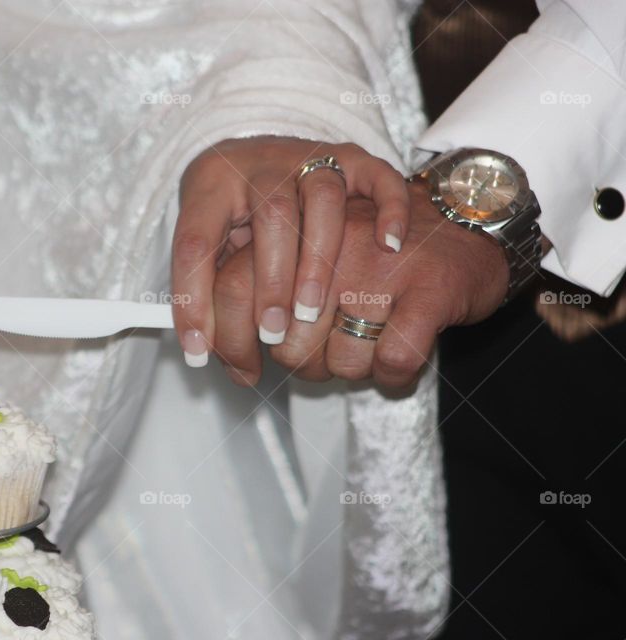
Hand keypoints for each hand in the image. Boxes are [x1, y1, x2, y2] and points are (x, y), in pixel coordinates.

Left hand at [171, 136, 409, 368]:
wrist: (264, 153)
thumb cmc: (232, 212)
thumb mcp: (208, 242)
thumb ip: (205, 289)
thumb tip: (202, 352)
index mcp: (211, 184)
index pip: (195, 242)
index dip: (194, 301)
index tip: (199, 352)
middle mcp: (261, 165)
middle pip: (270, 217)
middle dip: (270, 283)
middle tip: (272, 334)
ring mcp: (310, 157)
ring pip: (323, 197)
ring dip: (318, 259)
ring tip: (311, 312)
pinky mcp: (352, 157)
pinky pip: (379, 176)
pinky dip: (390, 209)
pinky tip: (387, 246)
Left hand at [212, 182, 509, 387]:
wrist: (469, 228)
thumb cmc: (378, 257)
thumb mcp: (315, 259)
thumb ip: (266, 295)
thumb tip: (231, 363)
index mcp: (297, 230)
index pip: (232, 287)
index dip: (230, 341)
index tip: (242, 370)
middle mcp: (333, 242)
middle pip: (285, 341)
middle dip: (304, 365)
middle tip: (328, 352)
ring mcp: (381, 266)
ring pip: (340, 360)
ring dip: (353, 371)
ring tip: (370, 345)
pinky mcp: (429, 290)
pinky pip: (393, 360)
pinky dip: (394, 375)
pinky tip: (397, 362)